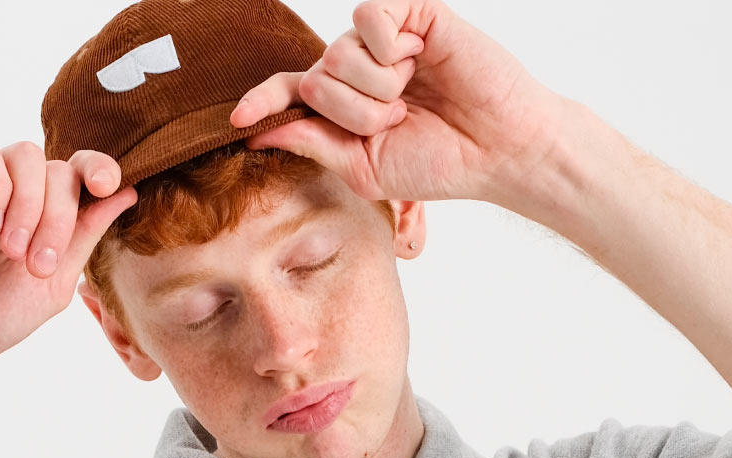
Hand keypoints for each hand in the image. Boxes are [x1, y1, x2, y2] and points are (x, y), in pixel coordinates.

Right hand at [0, 142, 137, 380]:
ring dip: (30, 205)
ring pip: (26, 155)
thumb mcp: (52, 285)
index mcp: (47, 221)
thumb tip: (127, 193)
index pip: (82, 176)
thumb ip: (85, 237)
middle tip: (36, 264)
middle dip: (58, 217)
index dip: (100, 171)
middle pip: (59, 170)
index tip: (107, 187)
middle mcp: (17, 197)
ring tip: (11, 251)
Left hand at [229, 0, 568, 210]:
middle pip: (313, 79)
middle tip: (396, 122)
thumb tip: (263, 132)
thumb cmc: (438, 161)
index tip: (236, 119)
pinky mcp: (410, 13)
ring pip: (337, 54)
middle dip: (351, 114)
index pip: (291, 93)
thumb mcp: (364, 169)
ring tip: (412, 97)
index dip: (263, 101)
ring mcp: (384, 39)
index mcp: (345, 106)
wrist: (495, 150)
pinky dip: (388, 47)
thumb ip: (314, 144)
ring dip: (375, 90)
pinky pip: (368, 19)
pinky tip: (417, 58)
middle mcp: (359, 67)